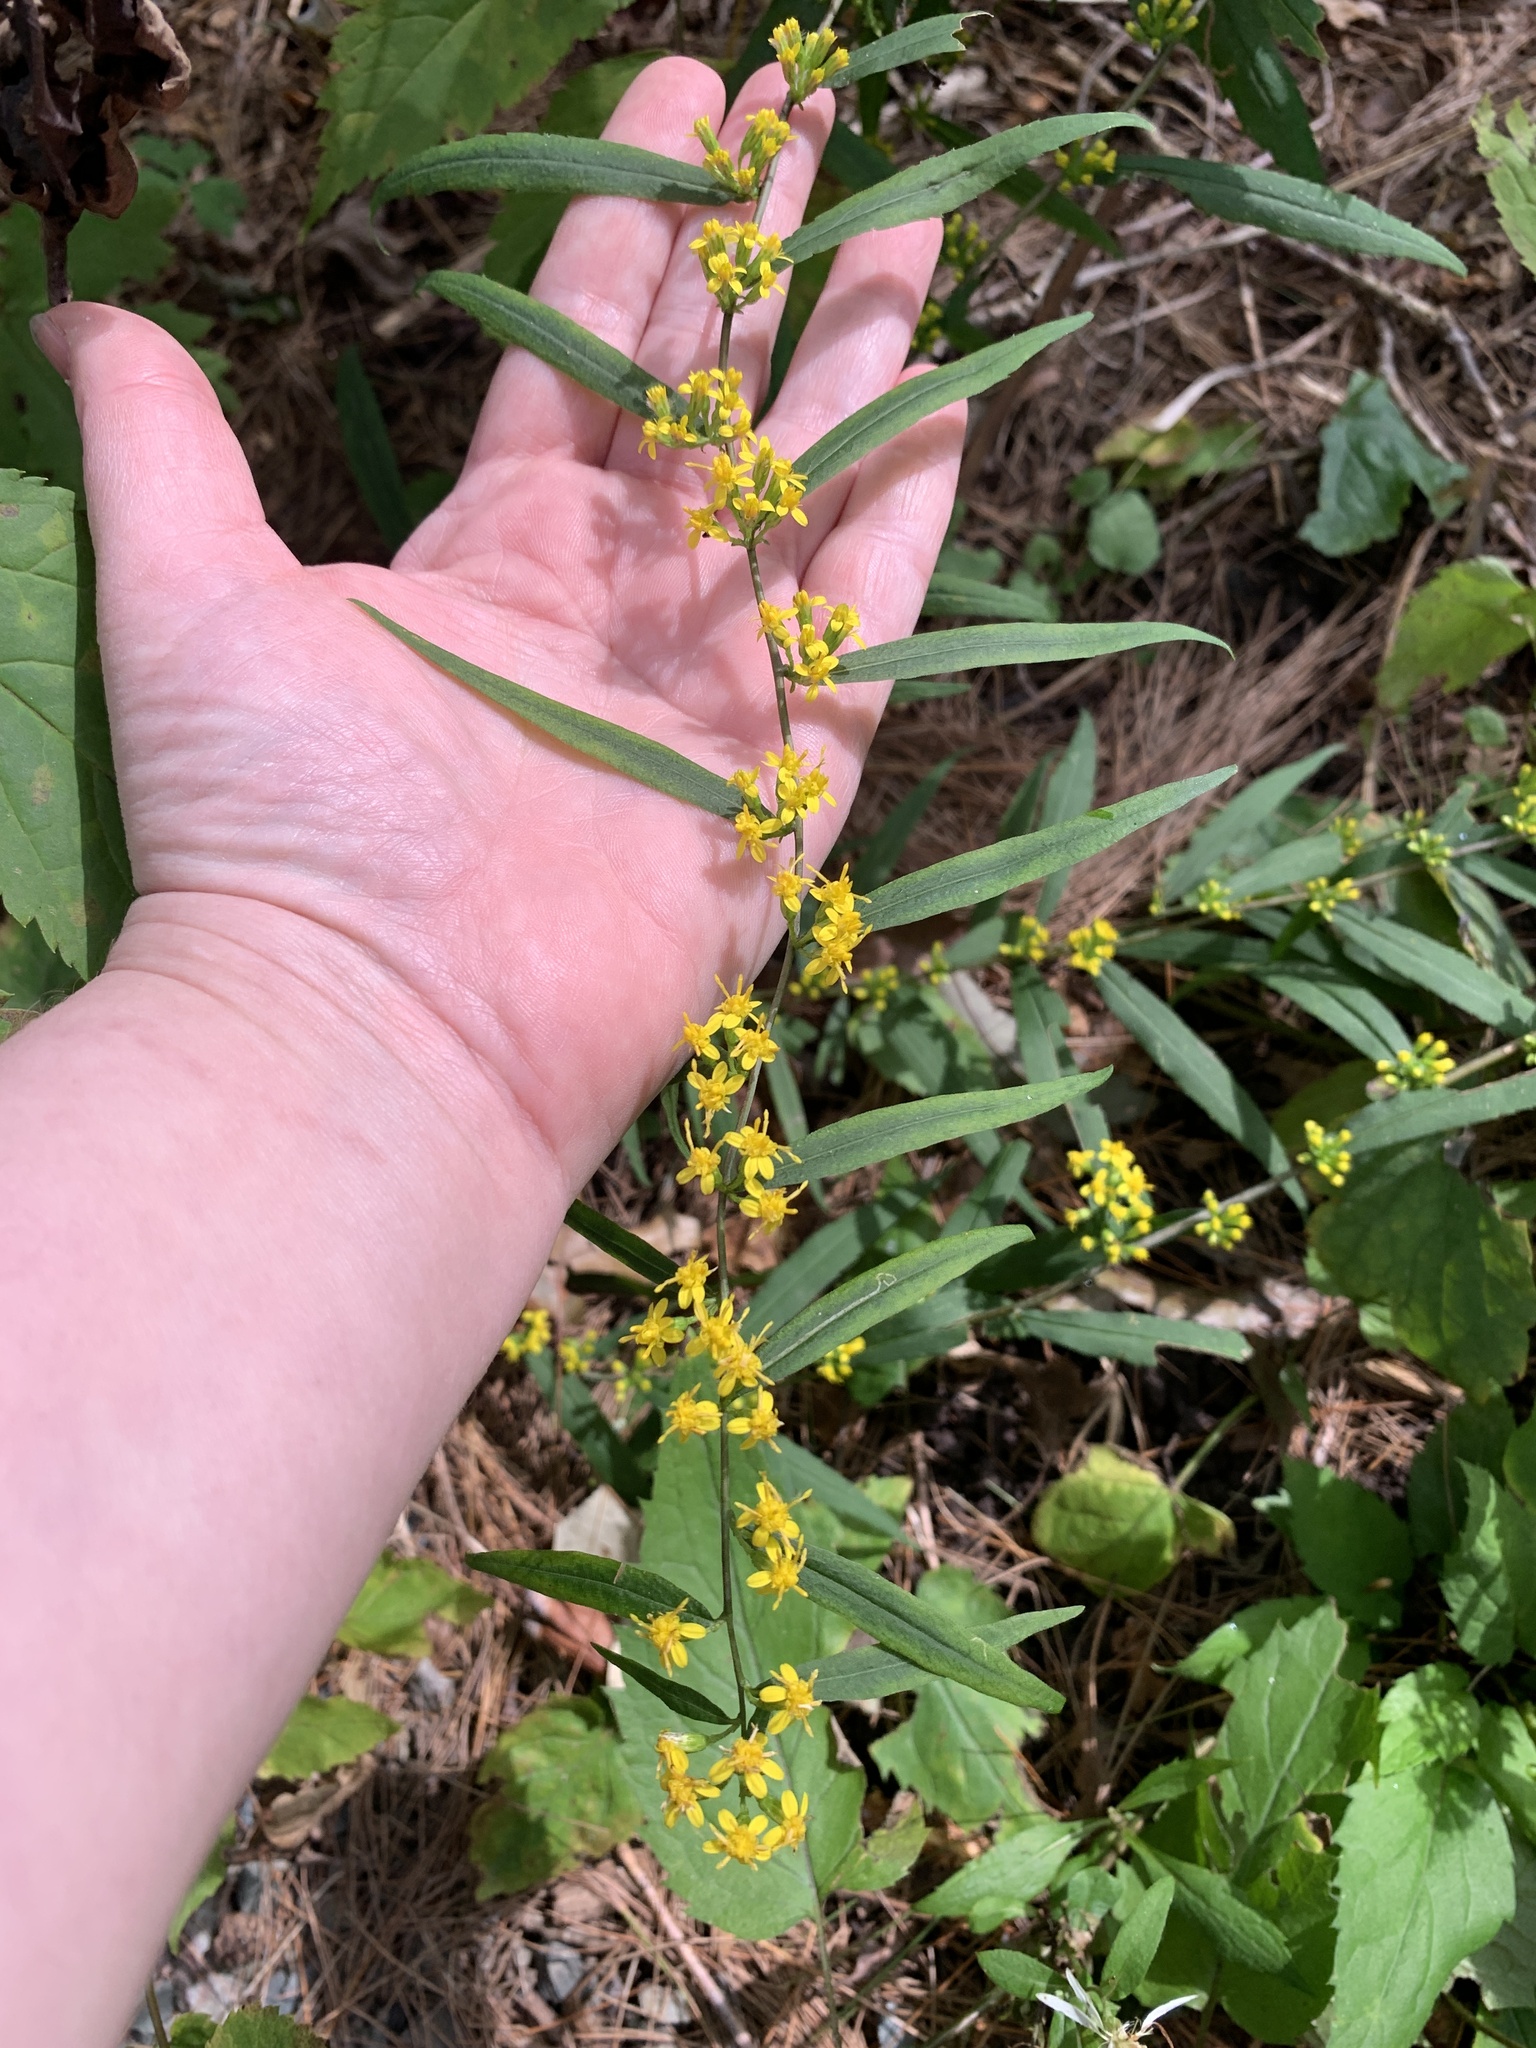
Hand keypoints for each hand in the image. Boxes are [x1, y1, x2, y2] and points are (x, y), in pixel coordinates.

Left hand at [39, 55, 960, 1187]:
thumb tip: (77, 324)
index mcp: (496, 549)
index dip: (632, 223)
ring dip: (857, 354)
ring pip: (804, 482)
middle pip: (708, 390)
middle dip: (758, 247)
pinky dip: (909, 517)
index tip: (680, 91)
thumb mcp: (187, 593)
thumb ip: (160, 442)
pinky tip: (951, 403)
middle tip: (808, 106)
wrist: (380, 1028)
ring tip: (910, 226)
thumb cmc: (276, 822)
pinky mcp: (790, 774)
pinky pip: (869, 620)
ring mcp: (711, 684)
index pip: (580, 352)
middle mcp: (616, 603)